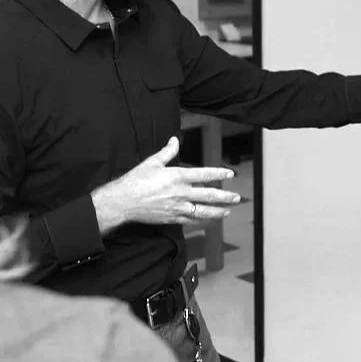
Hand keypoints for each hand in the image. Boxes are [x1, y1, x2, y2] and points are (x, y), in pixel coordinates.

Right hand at [91, 137, 240, 231]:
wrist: (123, 201)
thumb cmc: (136, 180)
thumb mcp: (152, 162)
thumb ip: (167, 152)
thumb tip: (175, 140)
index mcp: (177, 176)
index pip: (204, 174)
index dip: (219, 174)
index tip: (230, 174)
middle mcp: (180, 192)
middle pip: (209, 195)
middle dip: (225, 196)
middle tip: (237, 197)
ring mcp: (177, 207)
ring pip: (203, 211)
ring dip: (218, 211)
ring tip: (228, 211)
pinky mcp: (172, 218)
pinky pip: (191, 220)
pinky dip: (202, 220)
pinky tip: (209, 220)